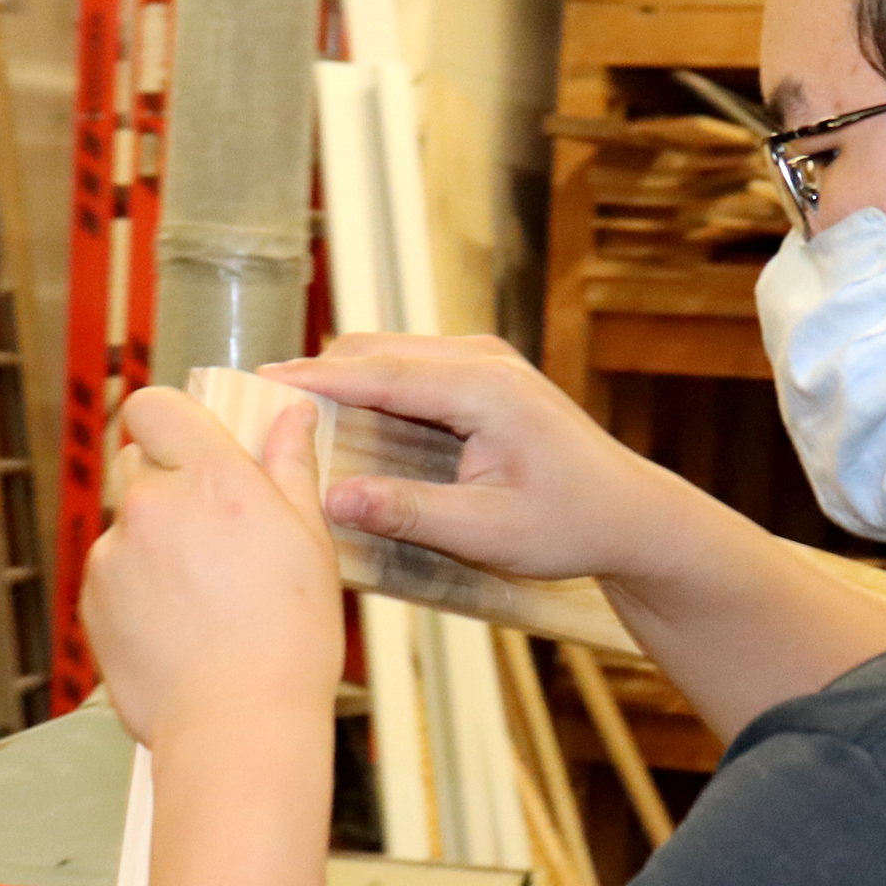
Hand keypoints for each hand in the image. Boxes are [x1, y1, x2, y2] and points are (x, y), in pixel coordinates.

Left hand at [82, 387, 342, 746]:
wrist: (237, 724)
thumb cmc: (287, 637)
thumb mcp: (309, 540)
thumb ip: (291, 466)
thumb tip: (292, 415)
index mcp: (212, 480)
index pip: (154, 406)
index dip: (170, 420)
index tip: (195, 442)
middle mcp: (152, 505)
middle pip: (137, 460)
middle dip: (168, 481)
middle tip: (213, 528)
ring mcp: (114, 553)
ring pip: (126, 521)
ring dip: (153, 538)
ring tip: (202, 593)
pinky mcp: (91, 599)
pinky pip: (110, 570)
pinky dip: (136, 585)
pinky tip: (178, 622)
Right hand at [258, 335, 720, 586]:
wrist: (630, 515)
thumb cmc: (569, 525)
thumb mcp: (485, 532)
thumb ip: (407, 512)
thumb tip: (329, 498)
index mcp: (484, 389)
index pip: (379, 374)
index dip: (313, 380)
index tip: (255, 385)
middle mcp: (483, 360)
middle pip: (375, 353)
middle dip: (317, 378)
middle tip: (258, 412)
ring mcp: (484, 362)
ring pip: (389, 357)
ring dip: (343, 383)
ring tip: (287, 420)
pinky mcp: (482, 376)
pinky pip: (409, 371)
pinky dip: (371, 391)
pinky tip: (342, 427)